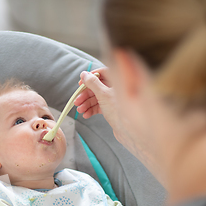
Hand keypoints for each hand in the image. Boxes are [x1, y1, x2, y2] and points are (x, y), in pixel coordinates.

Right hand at [75, 68, 163, 185]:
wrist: (129, 132)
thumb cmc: (120, 112)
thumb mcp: (104, 95)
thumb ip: (93, 83)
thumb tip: (84, 74)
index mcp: (118, 80)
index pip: (102, 73)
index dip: (90, 78)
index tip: (80, 85)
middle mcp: (117, 88)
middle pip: (97, 87)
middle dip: (86, 94)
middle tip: (77, 101)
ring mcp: (115, 99)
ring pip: (97, 98)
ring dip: (87, 103)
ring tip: (80, 110)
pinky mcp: (112, 110)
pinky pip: (100, 106)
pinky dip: (92, 110)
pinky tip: (86, 115)